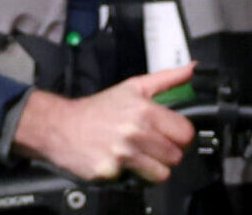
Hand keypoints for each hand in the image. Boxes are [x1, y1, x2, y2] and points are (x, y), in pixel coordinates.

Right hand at [12, 63, 197, 182]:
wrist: (59, 125)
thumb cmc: (97, 108)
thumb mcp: (131, 88)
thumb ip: (166, 79)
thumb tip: (192, 68)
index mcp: (143, 110)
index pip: (185, 133)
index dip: (179, 135)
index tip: (169, 135)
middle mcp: (135, 132)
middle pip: (176, 156)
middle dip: (165, 152)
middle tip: (149, 146)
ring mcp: (123, 153)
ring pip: (161, 173)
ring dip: (152, 167)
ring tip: (137, 156)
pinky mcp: (111, 172)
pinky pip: (136, 182)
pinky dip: (130, 176)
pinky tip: (119, 162)